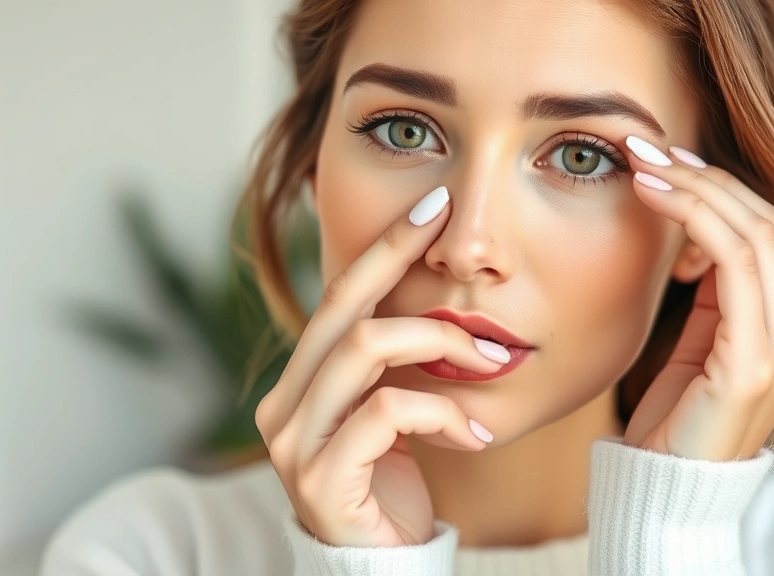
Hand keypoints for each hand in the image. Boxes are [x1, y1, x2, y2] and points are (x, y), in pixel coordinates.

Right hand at [255, 186, 504, 547]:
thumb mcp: (387, 416)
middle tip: (452, 232)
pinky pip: (388, 414)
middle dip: (398, 258)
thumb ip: (391, 368)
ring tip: (490, 362)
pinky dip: (442, 413)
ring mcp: (295, 443)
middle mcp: (283, 405)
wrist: (380, 572)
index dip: (382, 245)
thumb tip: (436, 305)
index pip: (338, 296)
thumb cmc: (390, 489)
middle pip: (342, 306)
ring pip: (365, 348)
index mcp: (299, 384)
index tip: (429, 205)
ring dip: (440, 345)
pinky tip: (474, 436)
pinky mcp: (322, 481)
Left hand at [621, 137, 773, 461]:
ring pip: (754, 236)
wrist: (663, 487)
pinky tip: (654, 206)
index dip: (719, 189)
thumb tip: (693, 240)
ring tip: (644, 170)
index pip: (768, 234)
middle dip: (705, 179)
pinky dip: (694, 225)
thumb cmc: (673, 419)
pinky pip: (734, 269)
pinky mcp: (754, 365)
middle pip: (768, 224)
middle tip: (648, 152)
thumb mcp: (696, 346)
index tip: (664, 163)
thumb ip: (711, 298)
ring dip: (696, 192)